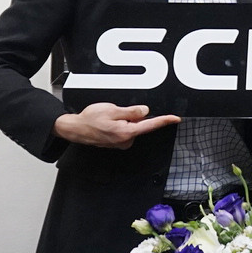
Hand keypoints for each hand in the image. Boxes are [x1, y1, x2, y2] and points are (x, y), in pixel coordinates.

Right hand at [54, 104, 178, 148]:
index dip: (165, 121)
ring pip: (132, 126)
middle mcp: (126, 140)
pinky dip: (121, 124)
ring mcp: (121, 143)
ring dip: (125, 119)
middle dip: (133, 115)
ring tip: (109, 116)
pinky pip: (126, 130)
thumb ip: (131, 111)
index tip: (176, 118)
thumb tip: (145, 112)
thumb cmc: (90, 119)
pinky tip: (109, 122)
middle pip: (140, 124)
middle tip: (117, 111)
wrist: (76, 129)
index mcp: (126, 132)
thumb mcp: (112, 109)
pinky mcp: (118, 142)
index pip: (151, 125)